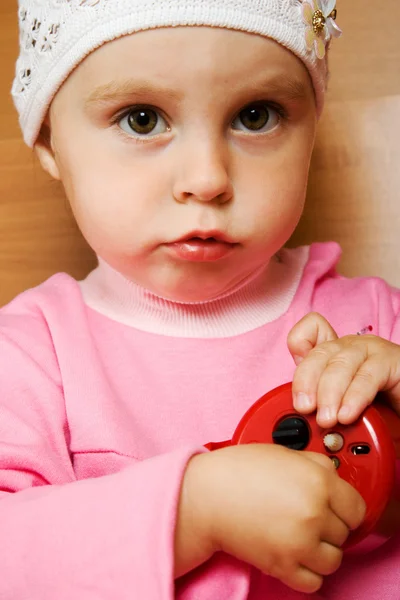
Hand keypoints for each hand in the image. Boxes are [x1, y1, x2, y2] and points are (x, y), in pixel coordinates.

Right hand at [175, 444, 364, 592]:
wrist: (207, 495)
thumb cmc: (239, 470)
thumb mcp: (284, 453)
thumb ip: (315, 464)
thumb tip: (335, 477)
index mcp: (318, 481)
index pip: (357, 509)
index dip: (345, 509)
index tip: (337, 511)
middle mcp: (314, 512)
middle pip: (344, 534)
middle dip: (329, 527)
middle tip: (308, 519)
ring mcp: (300, 541)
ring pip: (333, 560)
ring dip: (320, 552)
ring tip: (302, 539)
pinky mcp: (283, 565)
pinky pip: (314, 582)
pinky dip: (306, 572)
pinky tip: (293, 555)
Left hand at [287, 312, 399, 427]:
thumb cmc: (380, 410)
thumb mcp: (342, 409)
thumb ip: (321, 407)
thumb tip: (298, 419)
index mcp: (333, 355)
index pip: (308, 334)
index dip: (296, 345)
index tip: (295, 376)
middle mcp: (348, 348)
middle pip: (318, 353)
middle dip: (306, 382)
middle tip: (304, 409)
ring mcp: (369, 350)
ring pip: (340, 363)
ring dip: (329, 393)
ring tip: (327, 419)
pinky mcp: (391, 360)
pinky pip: (368, 376)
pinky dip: (355, 397)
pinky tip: (347, 415)